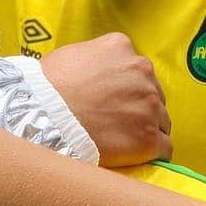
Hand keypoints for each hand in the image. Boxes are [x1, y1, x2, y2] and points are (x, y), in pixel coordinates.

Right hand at [41, 34, 171, 166]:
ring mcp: (149, 105)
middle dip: (139, 107)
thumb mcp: (72, 54)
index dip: (126, 88)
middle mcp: (142, 72)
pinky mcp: (149, 138)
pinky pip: (164, 148)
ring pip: (162, 120)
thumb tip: (102, 71)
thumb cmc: (47, 88)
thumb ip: (97, 58)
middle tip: (116, 122)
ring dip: (147, 129)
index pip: (137, 69)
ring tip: (122, 141)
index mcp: (122, 48)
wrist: (40, 118)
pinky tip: (135, 157)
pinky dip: (152, 154)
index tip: (114, 101)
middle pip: (153, 93)